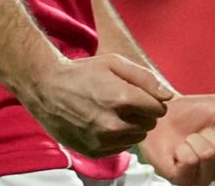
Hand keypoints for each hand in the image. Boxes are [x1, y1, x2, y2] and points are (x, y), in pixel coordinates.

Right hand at [20, 53, 172, 157]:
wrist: (46, 88)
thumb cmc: (83, 73)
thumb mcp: (116, 63)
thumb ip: (146, 78)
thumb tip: (168, 96)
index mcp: (122, 99)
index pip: (159, 109)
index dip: (152, 100)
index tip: (140, 95)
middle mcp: (113, 124)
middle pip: (150, 125)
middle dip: (143, 113)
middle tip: (125, 102)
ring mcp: (101, 140)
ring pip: (137, 137)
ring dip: (132, 126)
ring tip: (113, 112)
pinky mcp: (92, 150)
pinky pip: (121, 148)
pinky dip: (118, 137)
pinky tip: (104, 123)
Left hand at [140, 93, 214, 184]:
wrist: (166, 114)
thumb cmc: (196, 111)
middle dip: (212, 133)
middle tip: (202, 130)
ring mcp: (203, 177)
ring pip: (207, 156)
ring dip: (196, 139)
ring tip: (189, 138)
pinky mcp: (183, 180)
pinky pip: (189, 162)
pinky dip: (183, 148)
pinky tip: (179, 149)